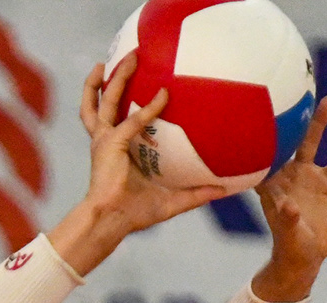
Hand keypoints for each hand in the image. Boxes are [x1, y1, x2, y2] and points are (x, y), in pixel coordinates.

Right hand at [47, 54, 231, 276]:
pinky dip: (150, 107)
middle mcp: (106, 140)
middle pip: (102, 101)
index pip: (115, 118)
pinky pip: (134, 119)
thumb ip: (196, 193)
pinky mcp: (110, 143)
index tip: (144, 86)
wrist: (112, 221)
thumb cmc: (134, 214)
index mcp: (115, 148)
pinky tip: (164, 95)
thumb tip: (224, 190)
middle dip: (112, 78)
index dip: (123, 101)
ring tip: (129, 57)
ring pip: (104, 100)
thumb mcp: (171, 201)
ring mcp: (105, 140)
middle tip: (130, 57)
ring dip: (115, 77)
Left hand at [252, 96, 326, 301]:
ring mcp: (306, 177)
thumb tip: (289, 206)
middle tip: (298, 95)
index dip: (258, 138)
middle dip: (292, 119)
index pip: (261, 158)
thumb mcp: (288, 234)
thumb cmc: (289, 246)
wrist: (305, 256)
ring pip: (312, 144)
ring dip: (320, 123)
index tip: (257, 113)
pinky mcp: (325, 184)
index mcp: (270, 186)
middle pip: (288, 142)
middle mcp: (286, 175)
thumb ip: (287, 219)